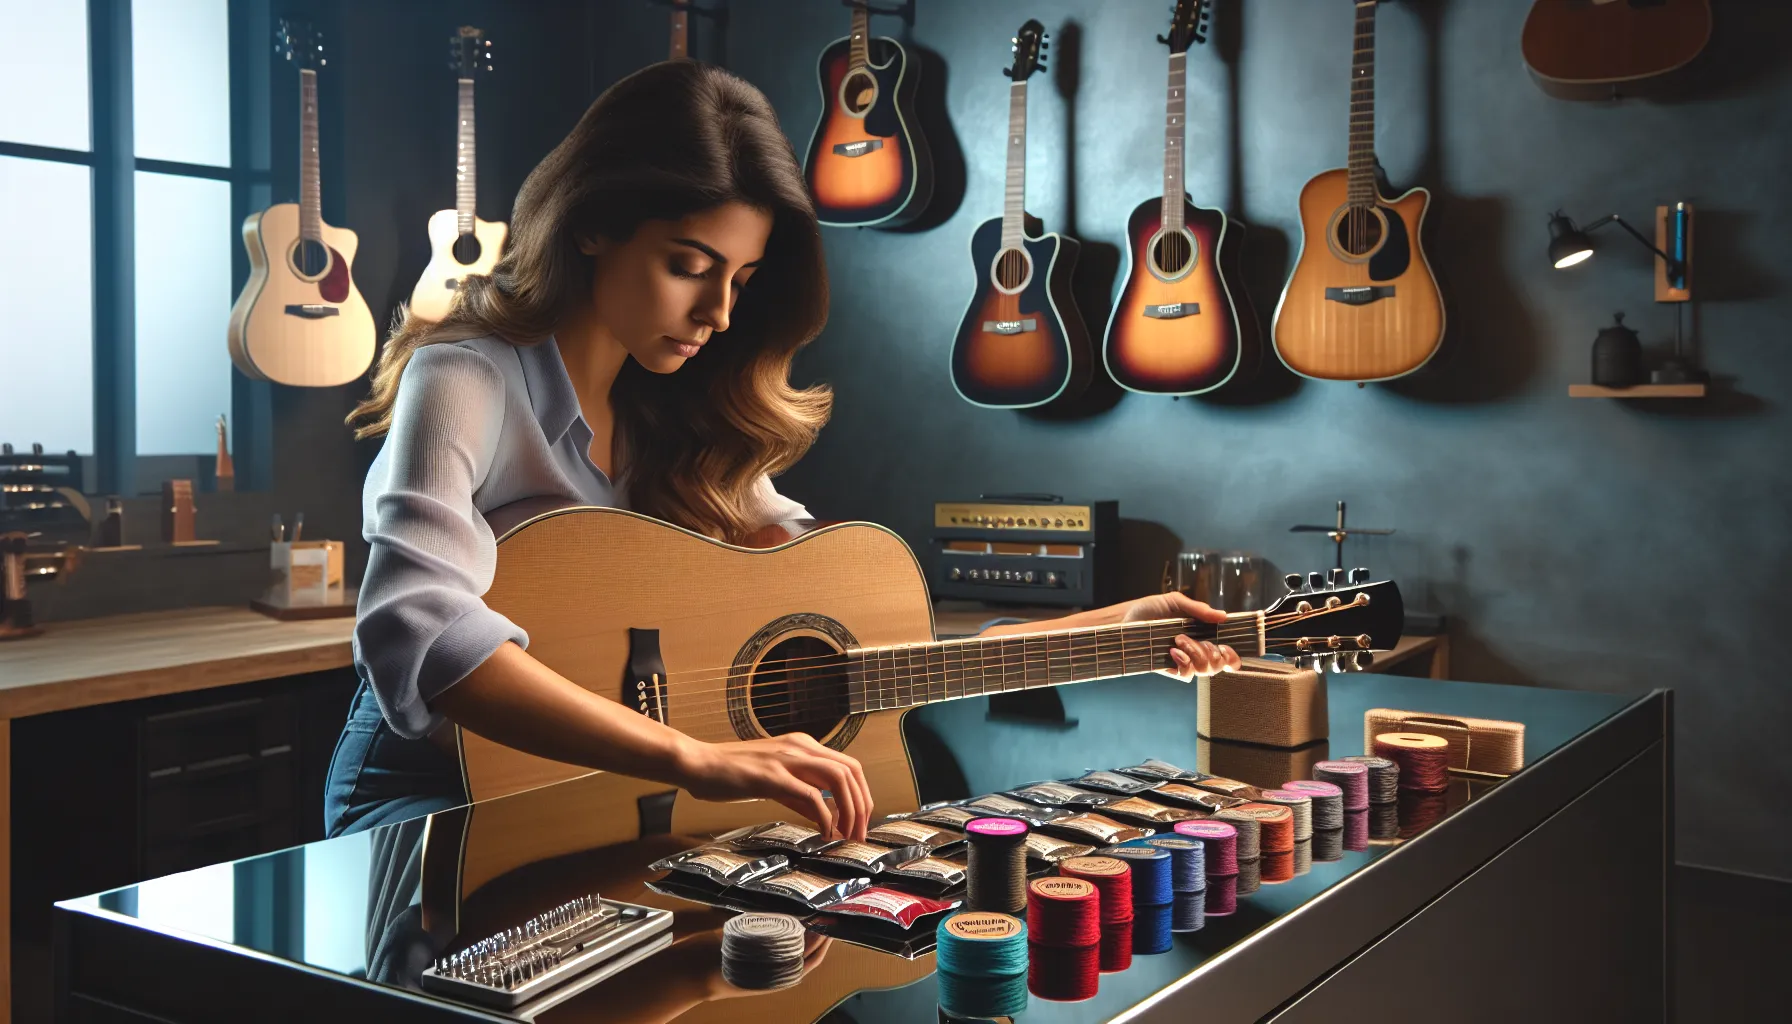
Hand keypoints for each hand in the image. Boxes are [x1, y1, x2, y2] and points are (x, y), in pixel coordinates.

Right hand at [677, 733, 872, 840]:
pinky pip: (810, 795)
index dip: (861, 796)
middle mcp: (800, 747)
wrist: (697, 763)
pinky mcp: (772, 776)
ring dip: (849, 811)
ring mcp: (786, 759)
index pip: (849, 766)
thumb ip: (801, 797)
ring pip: (838, 779)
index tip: (859, 823)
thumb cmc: (731, 773)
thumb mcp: (774, 782)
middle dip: (862, 806)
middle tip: (858, 835)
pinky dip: (825, 817)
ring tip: (846, 836)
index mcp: (803, 746)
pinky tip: (823, 833)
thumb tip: (825, 818)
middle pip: (852, 771)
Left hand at [1120, 592, 1241, 679]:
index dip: (1232, 656)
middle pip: (1219, 665)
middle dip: (1215, 654)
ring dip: (1197, 654)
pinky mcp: (1167, 668)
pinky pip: (1185, 675)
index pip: (1225, 652)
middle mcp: (1194, 650)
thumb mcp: (1174, 602)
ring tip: (1179, 640)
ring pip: (1204, 670)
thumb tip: (1223, 616)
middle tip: (1204, 642)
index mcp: (1201, 634)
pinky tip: (1173, 650)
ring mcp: (1181, 660)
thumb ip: (1198, 609)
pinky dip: (1184, 663)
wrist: (1124, 618)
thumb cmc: (1149, 609)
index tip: (1227, 647)